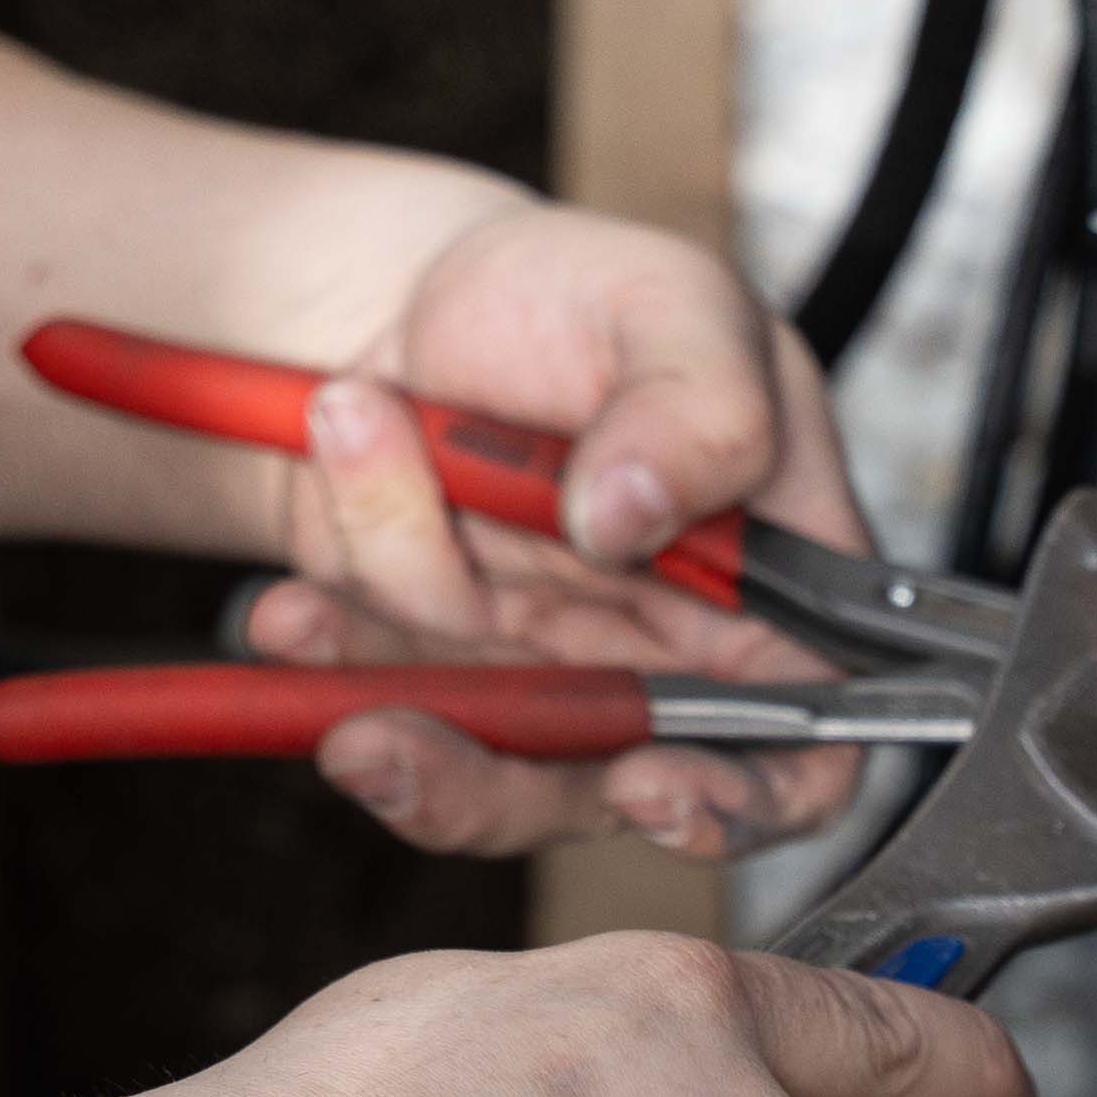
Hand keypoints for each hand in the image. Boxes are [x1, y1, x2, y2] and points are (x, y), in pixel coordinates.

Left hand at [238, 194, 874, 859]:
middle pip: (608, 788)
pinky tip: (291, 599)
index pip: (805, 748)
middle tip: (383, 737)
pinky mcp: (436, 669)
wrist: (405, 297)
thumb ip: (698, 406)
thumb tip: (634, 514)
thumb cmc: (575, 295)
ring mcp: (546, 672)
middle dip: (483, 775)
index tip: (646, 783)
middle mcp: (665, 654)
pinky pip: (375, 704)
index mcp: (775, 587)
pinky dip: (324, 648)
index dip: (744, 801)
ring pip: (474, 753)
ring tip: (319, 544)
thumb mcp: (672, 303)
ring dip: (377, 663)